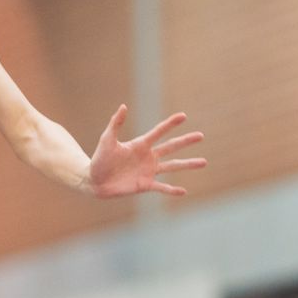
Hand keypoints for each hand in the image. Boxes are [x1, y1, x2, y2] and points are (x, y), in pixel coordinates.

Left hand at [86, 106, 205, 198]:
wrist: (94, 180)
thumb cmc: (99, 159)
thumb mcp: (107, 139)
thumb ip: (116, 124)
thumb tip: (123, 106)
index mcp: (140, 144)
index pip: (159, 132)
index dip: (170, 124)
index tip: (183, 116)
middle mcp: (148, 156)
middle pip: (171, 147)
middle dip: (185, 141)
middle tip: (201, 136)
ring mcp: (148, 171)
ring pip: (173, 166)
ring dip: (188, 164)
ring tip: (204, 161)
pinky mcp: (145, 185)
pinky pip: (162, 187)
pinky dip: (172, 190)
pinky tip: (183, 191)